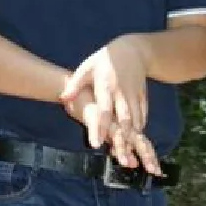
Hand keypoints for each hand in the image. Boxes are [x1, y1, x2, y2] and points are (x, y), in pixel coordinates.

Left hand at [62, 39, 161, 175]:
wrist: (133, 49)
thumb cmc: (105, 59)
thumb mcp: (87, 67)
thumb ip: (75, 84)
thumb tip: (62, 98)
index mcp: (106, 86)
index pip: (103, 111)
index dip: (99, 128)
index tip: (95, 144)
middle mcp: (122, 93)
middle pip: (124, 119)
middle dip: (122, 139)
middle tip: (118, 156)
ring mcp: (134, 95)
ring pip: (135, 120)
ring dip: (132, 138)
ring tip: (127, 155)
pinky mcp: (143, 96)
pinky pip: (143, 115)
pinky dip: (139, 128)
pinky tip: (135, 140)